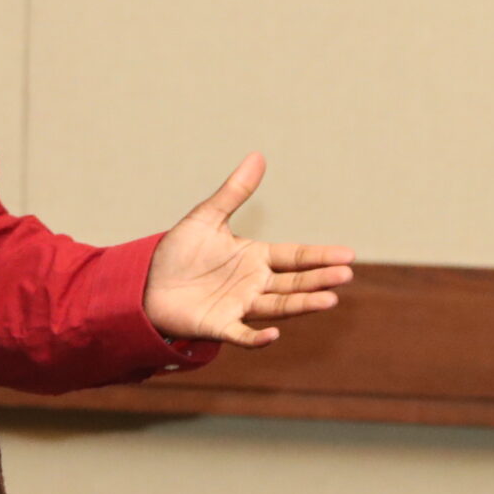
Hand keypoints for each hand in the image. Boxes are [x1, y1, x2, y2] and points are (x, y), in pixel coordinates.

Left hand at [142, 153, 353, 347]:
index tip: (348, 254)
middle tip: (346, 274)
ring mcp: (239, 306)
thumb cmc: (179, 251)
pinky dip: (257, 337)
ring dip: (302, 304)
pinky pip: (241, 334)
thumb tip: (258, 156)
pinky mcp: (218, 326)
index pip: (294, 256)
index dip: (320, 255)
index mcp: (255, 257)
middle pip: (293, 282)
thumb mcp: (207, 216)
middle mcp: (254, 284)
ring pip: (278, 306)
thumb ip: (234, 191)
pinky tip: (273, 335)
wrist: (145, 282)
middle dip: (319, 279)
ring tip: (329, 300)